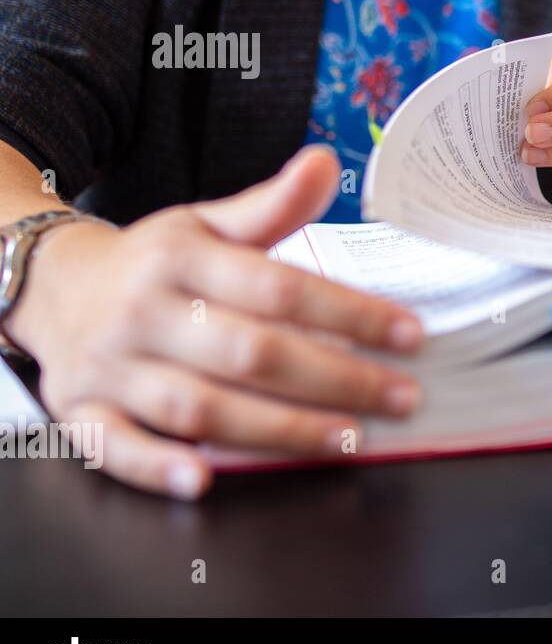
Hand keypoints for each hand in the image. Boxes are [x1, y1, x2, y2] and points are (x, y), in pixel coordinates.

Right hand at [6, 146, 424, 498]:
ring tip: (350, 437)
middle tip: (402, 396)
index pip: (278, 289)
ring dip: (278, 430)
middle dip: (335, 379)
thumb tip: (327, 162)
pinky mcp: (80, 410)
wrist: (49, 286)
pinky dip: (157, 467)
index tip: (409, 335)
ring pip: (198, 406)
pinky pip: (113, 445)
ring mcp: (111, 366)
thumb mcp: (206, 223)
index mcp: (181, 259)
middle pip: (250, 353)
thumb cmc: (154, 262)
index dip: (349, 313)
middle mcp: (145, 312)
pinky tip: (205, 481)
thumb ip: (272, 205)